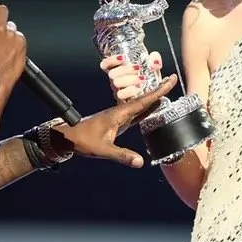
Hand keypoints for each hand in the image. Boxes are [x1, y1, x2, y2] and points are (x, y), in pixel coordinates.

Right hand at [0, 0, 26, 90]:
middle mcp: (0, 28)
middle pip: (4, 10)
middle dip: (1, 14)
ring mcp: (12, 34)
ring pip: (12, 25)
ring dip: (9, 31)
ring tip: (5, 42)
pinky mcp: (22, 42)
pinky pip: (20, 36)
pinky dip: (17, 41)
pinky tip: (11, 49)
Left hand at [55, 74, 178, 167]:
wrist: (68, 137)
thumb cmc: (83, 140)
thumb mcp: (103, 150)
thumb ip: (121, 155)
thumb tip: (140, 162)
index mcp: (119, 113)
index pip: (143, 101)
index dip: (158, 91)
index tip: (170, 80)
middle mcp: (120, 111)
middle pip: (144, 99)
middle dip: (159, 89)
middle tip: (172, 79)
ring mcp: (119, 116)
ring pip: (140, 104)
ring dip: (153, 98)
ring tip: (166, 91)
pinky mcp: (117, 122)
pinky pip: (135, 113)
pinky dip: (146, 109)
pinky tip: (152, 109)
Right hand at [99, 52, 164, 101]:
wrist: (153, 95)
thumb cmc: (149, 79)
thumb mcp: (152, 67)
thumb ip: (154, 60)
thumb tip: (155, 60)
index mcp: (120, 70)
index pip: (106, 64)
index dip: (111, 60)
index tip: (122, 58)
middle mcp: (117, 80)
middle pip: (112, 74)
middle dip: (125, 69)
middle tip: (138, 68)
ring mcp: (119, 90)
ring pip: (116, 84)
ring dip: (129, 79)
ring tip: (142, 78)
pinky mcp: (123, 99)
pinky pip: (121, 95)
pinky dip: (130, 90)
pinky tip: (139, 87)